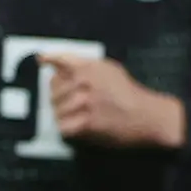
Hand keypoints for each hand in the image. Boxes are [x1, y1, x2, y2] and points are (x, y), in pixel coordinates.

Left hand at [48, 53, 186, 148]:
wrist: (147, 116)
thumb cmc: (130, 94)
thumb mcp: (110, 69)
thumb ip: (84, 65)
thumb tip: (58, 63)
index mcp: (89, 67)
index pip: (60, 61)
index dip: (49, 60)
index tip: (42, 61)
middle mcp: (84, 82)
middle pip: (54, 90)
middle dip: (58, 97)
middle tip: (72, 104)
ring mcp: (85, 103)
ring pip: (57, 110)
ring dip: (63, 115)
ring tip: (77, 117)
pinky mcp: (87, 123)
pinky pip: (64, 127)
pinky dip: (68, 129)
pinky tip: (77, 127)